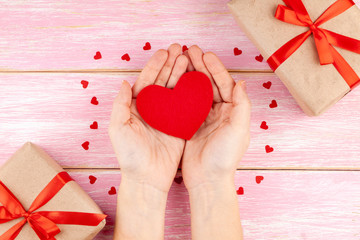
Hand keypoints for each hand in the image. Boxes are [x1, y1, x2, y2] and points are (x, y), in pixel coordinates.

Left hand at [108, 43, 188, 192]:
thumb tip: (124, 82)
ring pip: (175, 91)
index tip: (164, 52)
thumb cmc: (130, 155)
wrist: (147, 178)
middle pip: (163, 82)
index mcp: (136, 107)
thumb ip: (120, 104)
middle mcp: (152, 109)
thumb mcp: (118, 128)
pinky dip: (191, 93)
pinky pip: (186, 106)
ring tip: (189, 59)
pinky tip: (197, 81)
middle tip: (180, 49)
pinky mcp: (179, 126)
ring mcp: (167, 117)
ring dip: (181, 74)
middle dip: (171, 65)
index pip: (147, 81)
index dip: (155, 66)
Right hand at [182, 45, 250, 190]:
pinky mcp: (190, 124)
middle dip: (201, 66)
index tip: (205, 54)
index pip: (225, 84)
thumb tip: (242, 82)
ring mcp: (204, 117)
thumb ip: (242, 106)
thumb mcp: (239, 131)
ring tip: (180, 59)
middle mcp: (219, 112)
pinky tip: (173, 80)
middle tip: (190, 50)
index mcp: (232, 111)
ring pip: (197, 91)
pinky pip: (186, 103)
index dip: (215, 68)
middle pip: (210, 84)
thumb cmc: (225, 158)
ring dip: (190, 75)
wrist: (207, 180)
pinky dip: (181, 90)